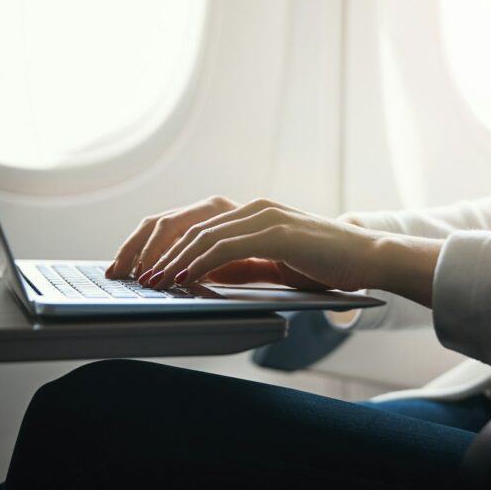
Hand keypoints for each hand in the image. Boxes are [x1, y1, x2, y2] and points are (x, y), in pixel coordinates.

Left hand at [109, 196, 442, 306]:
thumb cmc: (320, 265)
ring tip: (148, 281)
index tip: (127, 266)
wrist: (367, 258)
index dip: (151, 242)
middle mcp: (247, 208)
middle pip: (181, 219)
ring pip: (199, 232)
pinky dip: (199, 261)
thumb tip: (195, 279)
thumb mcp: (267, 267)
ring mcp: (261, 215)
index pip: (184, 222)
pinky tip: (182, 277)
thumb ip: (234, 267)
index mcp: (243, 215)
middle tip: (122, 271)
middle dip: (146, 246)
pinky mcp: (276, 229)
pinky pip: (226, 244)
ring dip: (168, 258)